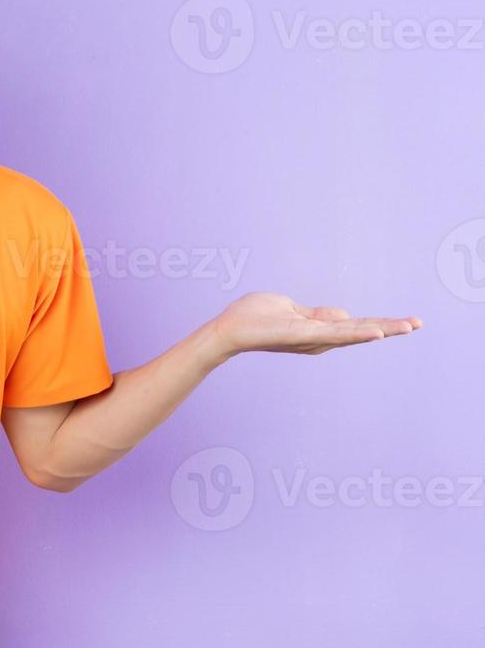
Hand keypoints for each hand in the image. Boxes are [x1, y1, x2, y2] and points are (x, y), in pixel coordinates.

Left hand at [207, 292, 421, 360]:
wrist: (228, 329)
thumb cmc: (254, 317)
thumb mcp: (292, 308)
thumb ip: (318, 314)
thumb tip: (345, 315)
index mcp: (317, 330)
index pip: (355, 326)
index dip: (380, 324)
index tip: (408, 322)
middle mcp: (319, 338)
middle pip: (361, 332)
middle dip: (390, 328)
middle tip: (419, 324)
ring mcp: (313, 338)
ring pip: (354, 333)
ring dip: (382, 329)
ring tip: (408, 327)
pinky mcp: (303, 336)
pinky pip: (334, 334)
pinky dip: (356, 333)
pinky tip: (376, 333)